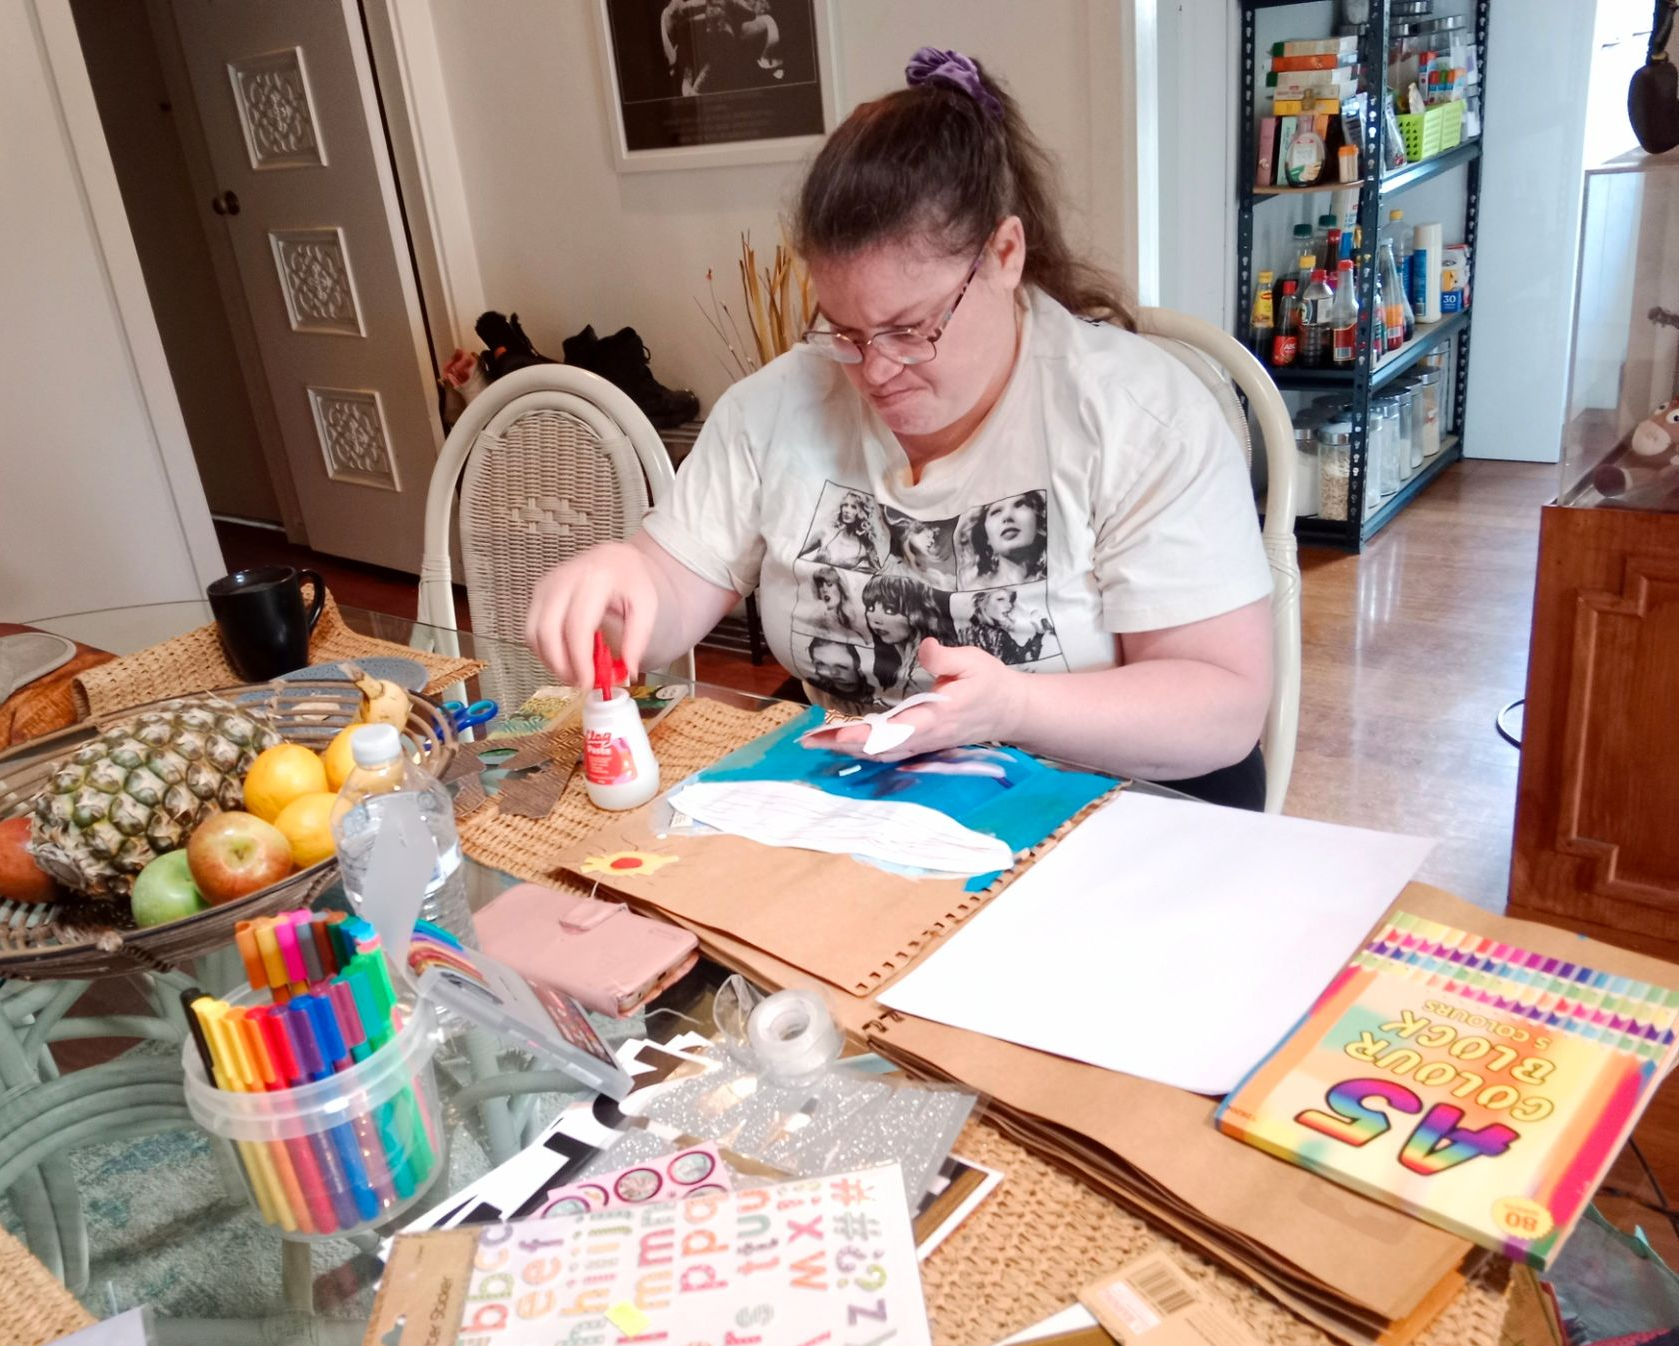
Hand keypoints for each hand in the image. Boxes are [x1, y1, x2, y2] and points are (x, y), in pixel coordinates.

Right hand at [524, 542, 660, 683]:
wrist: (614, 558)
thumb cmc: (630, 582)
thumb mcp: (646, 607)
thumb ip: (637, 639)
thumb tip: (627, 671)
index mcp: (595, 580)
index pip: (577, 626)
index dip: (579, 659)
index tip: (588, 682)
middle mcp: (564, 579)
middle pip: (547, 630)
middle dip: (560, 665)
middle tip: (578, 683)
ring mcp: (546, 584)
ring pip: (533, 632)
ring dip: (549, 660)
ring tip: (572, 673)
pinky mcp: (538, 592)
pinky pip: (531, 629)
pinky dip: (544, 650)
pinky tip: (564, 658)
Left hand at [817, 639, 1025, 761]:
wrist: (1011, 711)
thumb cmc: (991, 683)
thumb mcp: (973, 661)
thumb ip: (946, 658)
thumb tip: (925, 648)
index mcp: (937, 717)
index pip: (895, 730)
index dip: (865, 734)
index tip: (838, 733)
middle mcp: (927, 737)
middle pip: (880, 747)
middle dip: (844, 744)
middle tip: (809, 741)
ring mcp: (925, 744)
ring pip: (881, 752)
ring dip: (849, 749)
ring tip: (816, 742)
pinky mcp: (923, 744)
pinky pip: (889, 752)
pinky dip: (864, 749)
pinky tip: (843, 743)